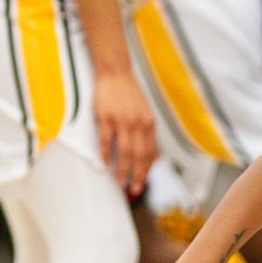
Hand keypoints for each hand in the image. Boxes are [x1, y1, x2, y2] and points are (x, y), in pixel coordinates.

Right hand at [94, 71, 156, 193]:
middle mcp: (138, 123)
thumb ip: (149, 137)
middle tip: (133, 188)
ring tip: (119, 181)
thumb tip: (156, 158)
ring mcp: (122, 120)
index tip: (142, 183)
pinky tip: (105, 163)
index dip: (146, 170)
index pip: (150, 153)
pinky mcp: (106, 117)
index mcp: (149, 123)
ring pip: (124, 151)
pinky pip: (107, 140)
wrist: (115, 74)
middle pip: (139, 155)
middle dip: (137, 175)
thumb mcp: (145, 115)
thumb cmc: (129, 95)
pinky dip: (106, 154)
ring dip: (122, 169)